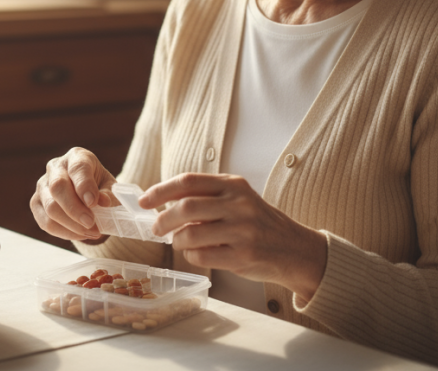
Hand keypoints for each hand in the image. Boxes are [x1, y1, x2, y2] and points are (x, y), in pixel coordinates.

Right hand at [31, 147, 117, 241]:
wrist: (86, 193)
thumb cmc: (99, 187)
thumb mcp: (110, 187)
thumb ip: (109, 194)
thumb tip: (103, 202)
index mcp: (77, 157)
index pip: (78, 168)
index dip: (85, 186)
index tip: (94, 203)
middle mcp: (56, 167)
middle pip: (58, 187)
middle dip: (75, 209)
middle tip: (91, 223)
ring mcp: (42, 185)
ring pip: (50, 207)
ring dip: (71, 225)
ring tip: (91, 232)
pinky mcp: (36, 203)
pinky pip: (45, 222)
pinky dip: (64, 232)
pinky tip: (79, 234)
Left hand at [139, 173, 326, 301]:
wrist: (294, 249)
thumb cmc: (258, 223)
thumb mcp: (238, 198)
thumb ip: (207, 197)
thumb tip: (163, 202)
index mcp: (233, 185)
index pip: (188, 181)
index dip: (160, 190)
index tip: (144, 201)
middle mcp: (239, 204)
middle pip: (185, 207)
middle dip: (162, 219)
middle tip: (156, 228)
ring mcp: (242, 231)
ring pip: (191, 234)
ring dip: (177, 240)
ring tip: (179, 242)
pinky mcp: (243, 256)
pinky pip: (202, 256)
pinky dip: (191, 255)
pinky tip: (196, 253)